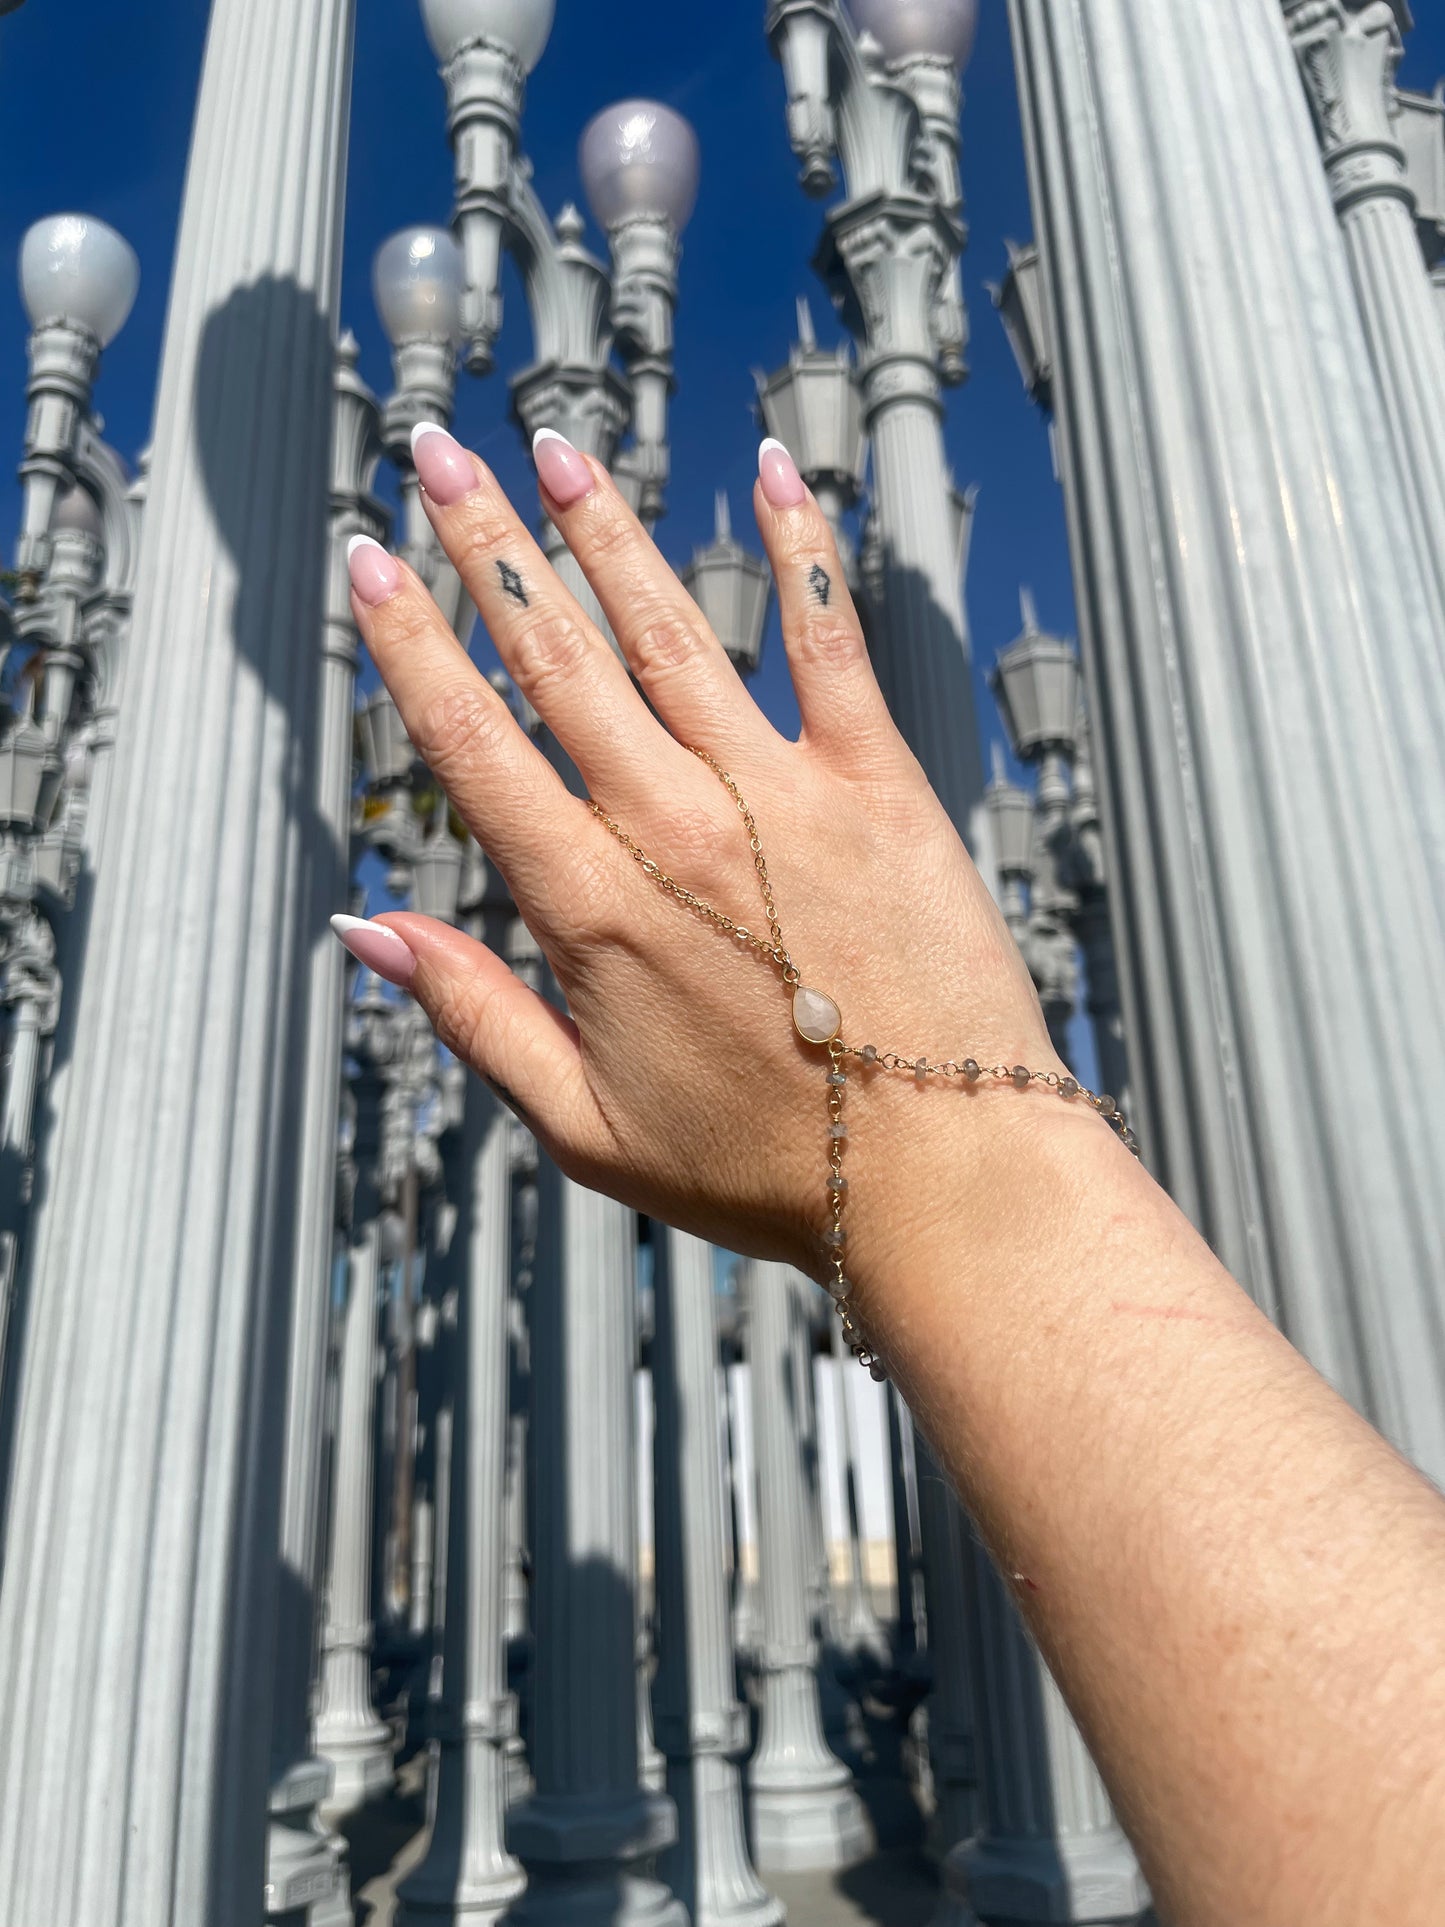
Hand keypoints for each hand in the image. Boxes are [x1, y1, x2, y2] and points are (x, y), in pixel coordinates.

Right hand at [341, 426, 1084, 1287]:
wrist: (941, 1177)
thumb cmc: (762, 1168)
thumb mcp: (584, 1125)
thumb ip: (472, 1015)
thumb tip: (364, 927)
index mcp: (591, 906)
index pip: (471, 741)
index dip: (408, 640)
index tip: (367, 560)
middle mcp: (673, 826)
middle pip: (554, 656)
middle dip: (484, 544)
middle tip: (436, 454)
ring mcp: (780, 794)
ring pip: (669, 630)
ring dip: (604, 530)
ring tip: (554, 449)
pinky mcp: (878, 785)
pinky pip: (830, 642)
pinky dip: (799, 550)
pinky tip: (768, 468)